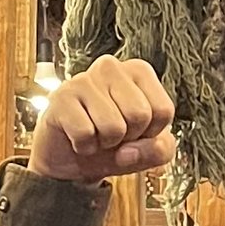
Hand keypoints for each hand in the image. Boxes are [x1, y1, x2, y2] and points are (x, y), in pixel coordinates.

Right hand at [30, 58, 176, 186]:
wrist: (71, 158)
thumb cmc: (113, 145)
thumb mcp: (149, 151)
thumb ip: (160, 150)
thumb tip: (129, 151)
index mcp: (139, 71)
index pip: (163, 110)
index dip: (151, 133)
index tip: (135, 130)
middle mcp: (111, 67)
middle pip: (140, 115)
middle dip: (128, 138)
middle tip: (113, 134)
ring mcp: (84, 78)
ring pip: (113, 127)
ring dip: (105, 143)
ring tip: (96, 134)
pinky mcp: (61, 96)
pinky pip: (85, 134)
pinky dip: (84, 146)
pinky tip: (78, 137)